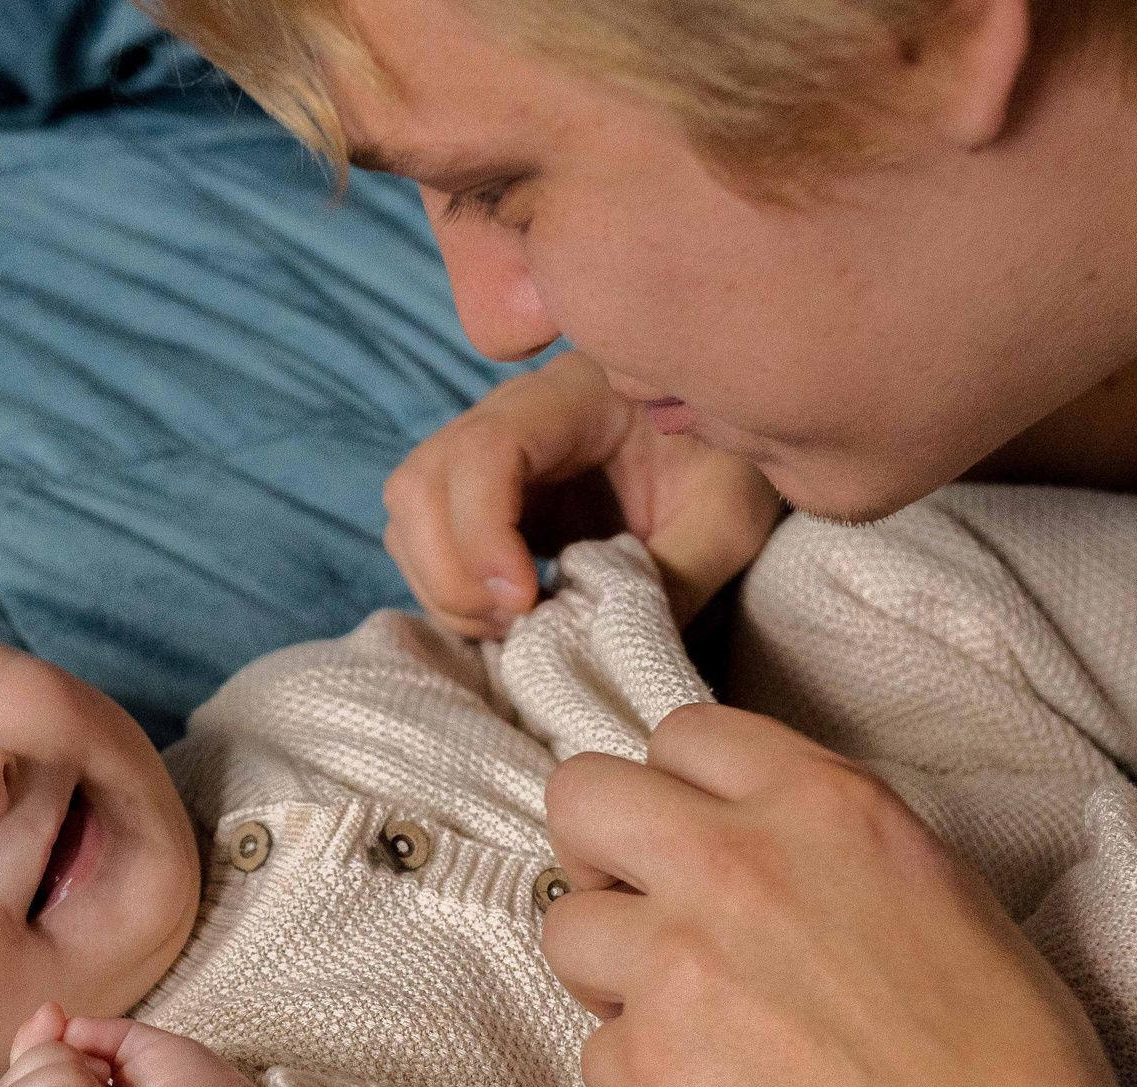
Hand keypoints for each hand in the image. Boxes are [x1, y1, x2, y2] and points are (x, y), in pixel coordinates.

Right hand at [383, 350, 784, 639]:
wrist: (722, 452)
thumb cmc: (728, 469)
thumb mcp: (727, 518)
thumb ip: (674, 573)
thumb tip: (607, 639)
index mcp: (573, 397)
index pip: (485, 447)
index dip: (483, 530)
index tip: (526, 598)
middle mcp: (511, 415)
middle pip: (420, 482)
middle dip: (452, 569)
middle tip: (518, 621)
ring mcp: (486, 455)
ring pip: (409, 514)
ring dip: (443, 584)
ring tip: (514, 624)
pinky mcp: (480, 497)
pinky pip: (423, 539)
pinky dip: (448, 589)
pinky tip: (510, 615)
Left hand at [537, 703, 1136, 1086]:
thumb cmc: (1004, 1060)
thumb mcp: (938, 887)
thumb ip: (825, 845)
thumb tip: (759, 844)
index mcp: (821, 805)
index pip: (683, 735)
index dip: (679, 792)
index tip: (692, 841)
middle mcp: (734, 863)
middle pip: (580, 795)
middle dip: (598, 851)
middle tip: (644, 913)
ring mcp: (676, 963)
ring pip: (564, 927)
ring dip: (611, 973)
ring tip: (690, 1026)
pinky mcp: (643, 1066)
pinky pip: (597, 1052)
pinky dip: (645, 1082)